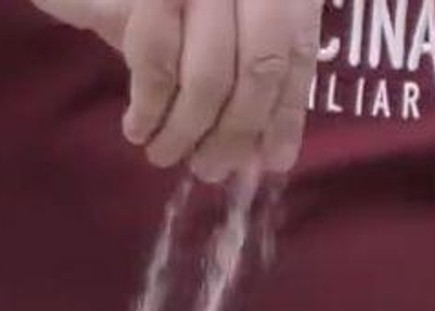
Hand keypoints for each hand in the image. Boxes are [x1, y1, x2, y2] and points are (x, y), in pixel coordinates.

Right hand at [30, 0, 321, 180]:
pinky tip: (137, 130)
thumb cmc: (149, 0)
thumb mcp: (210, 24)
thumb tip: (262, 154)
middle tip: (209, 169)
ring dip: (186, 131)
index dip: (286, 113)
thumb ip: (245, 73)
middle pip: (260, 69)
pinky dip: (149, 109)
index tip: (273, 162)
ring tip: (163, 155)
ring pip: (209, 77)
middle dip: (236, 132)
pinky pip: (157, 65)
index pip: (297, 52)